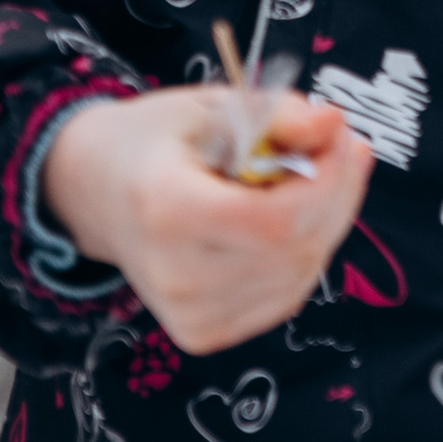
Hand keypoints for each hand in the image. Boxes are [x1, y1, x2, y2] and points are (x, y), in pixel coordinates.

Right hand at [43, 84, 372, 353]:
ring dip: (328, 223)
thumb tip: (335, 124)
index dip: (326, 184)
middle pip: (293, 251)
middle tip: (344, 146)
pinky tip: (297, 218)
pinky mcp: (201, 335)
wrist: (97, 193)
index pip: (273, 222)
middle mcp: (175, 276)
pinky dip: (304, 255)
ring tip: (318, 175)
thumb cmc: (157, 140)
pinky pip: (282, 297)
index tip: (345, 139)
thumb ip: (276, 114)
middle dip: (337, 194)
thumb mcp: (211, 106)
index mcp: (167, 209)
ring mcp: (188, 315)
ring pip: (298, 277)